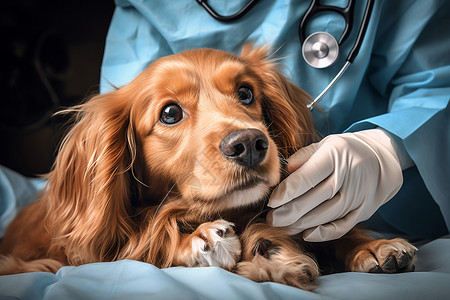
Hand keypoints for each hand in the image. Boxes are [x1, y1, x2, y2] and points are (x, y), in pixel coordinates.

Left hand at [267, 129, 402, 241]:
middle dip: (288, 213)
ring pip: (324, 216)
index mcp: (335, 156)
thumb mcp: (326, 144)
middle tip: (271, 219)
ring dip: (300, 224)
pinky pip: (341, 226)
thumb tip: (284, 170)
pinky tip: (305, 233)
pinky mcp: (362, 211)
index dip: (286, 192)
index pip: (306, 178)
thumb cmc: (345, 150)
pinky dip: (323, 233)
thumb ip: (304, 156)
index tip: (271, 201)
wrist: (382, 158)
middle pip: (313, 200)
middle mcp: (347, 177)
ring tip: (282, 227)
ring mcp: (356, 196)